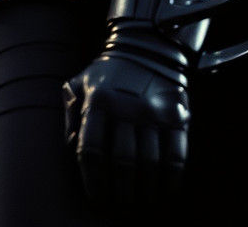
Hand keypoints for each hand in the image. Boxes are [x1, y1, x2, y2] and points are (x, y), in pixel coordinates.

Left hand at [63, 29, 188, 216]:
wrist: (147, 45)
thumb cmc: (107, 73)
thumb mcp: (80, 83)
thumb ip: (71, 113)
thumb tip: (71, 146)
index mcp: (98, 100)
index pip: (92, 151)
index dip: (93, 180)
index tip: (97, 196)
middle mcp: (126, 106)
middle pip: (123, 163)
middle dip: (120, 191)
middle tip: (120, 203)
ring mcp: (153, 111)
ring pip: (150, 164)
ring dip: (145, 190)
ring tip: (140, 201)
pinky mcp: (177, 115)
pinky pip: (176, 156)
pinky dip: (171, 180)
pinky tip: (165, 191)